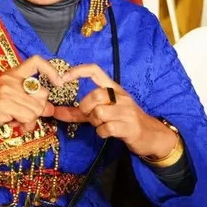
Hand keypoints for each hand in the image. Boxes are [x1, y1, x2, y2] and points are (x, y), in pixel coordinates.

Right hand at [0, 56, 60, 142]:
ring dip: (29, 120)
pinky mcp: (3, 104)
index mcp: (11, 74)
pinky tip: (12, 124)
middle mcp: (9, 79)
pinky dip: (24, 125)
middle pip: (42, 94)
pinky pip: (28, 117)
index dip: (51, 71)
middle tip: (24, 116)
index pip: (36, 62)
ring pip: (37, 109)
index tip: (58, 83)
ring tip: (15, 121)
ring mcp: (6, 90)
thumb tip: (50, 109)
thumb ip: (29, 100)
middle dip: (38, 110)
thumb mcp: (10, 99)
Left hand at [52, 64, 180, 159]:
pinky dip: (101, 132)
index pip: (95, 71)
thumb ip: (78, 112)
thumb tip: (54, 112)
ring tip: (101, 124)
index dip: (77, 71)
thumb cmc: (123, 120)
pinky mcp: (130, 127)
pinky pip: (106, 128)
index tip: (62, 78)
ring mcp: (127, 111)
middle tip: (90, 116)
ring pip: (99, 112)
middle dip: (86, 108)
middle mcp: (121, 97)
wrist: (152, 136)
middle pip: (95, 95)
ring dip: (94, 121)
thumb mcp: (103, 112)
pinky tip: (107, 132)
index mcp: (113, 88)